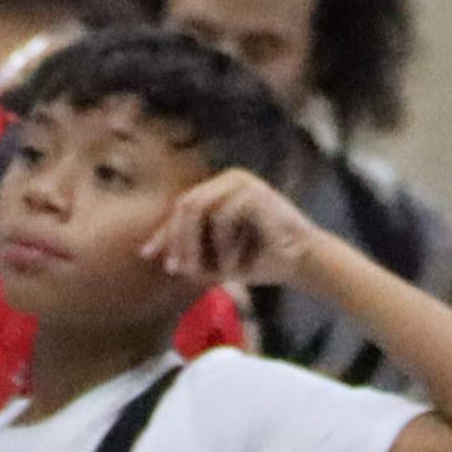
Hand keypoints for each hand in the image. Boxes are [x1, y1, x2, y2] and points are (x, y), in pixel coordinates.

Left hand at [147, 169, 321, 295]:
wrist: (304, 264)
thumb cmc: (260, 261)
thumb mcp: (216, 258)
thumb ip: (190, 252)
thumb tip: (149, 252)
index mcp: (221, 189)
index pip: (182, 207)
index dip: (164, 231)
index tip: (147, 255)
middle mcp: (230, 179)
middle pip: (186, 204)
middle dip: (176, 240)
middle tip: (177, 270)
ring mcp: (244, 182)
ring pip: (199, 208)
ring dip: (194, 244)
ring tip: (199, 273)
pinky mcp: (257, 193)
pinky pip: (224, 217)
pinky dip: (223, 247)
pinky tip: (232, 268)